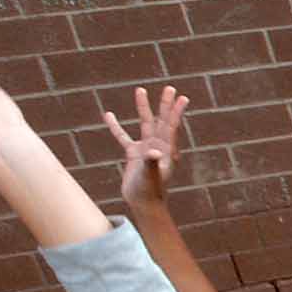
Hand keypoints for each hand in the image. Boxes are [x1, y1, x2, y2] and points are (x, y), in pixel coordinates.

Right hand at [99, 84, 188, 207]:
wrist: (143, 203)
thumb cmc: (150, 191)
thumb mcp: (150, 176)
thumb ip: (152, 163)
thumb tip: (154, 152)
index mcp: (167, 150)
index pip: (172, 126)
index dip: (176, 111)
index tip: (183, 97)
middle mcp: (158, 146)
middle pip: (162, 120)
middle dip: (165, 104)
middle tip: (170, 88)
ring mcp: (146, 149)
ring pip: (144, 123)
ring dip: (143, 108)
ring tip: (140, 90)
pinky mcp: (134, 154)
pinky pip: (123, 136)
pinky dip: (116, 127)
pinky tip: (108, 115)